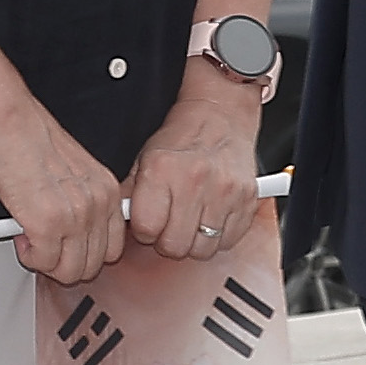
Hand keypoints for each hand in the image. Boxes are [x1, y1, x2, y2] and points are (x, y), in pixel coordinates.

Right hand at [0, 104, 131, 283]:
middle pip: (92, 265)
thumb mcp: (78, 171)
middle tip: (46, 247)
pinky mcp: (47, 225)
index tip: (69, 248)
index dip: (87, 254)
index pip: (113, 248)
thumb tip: (80, 230)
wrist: (12, 127)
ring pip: (69, 271)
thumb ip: (86, 200)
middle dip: (65, 263)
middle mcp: (97, 206)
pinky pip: (42, 263)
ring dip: (47, 262)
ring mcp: (75, 218)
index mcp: (107, 192)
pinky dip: (29, 256)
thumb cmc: (34, 141)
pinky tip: (22, 236)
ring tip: (33, 242)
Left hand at [121, 65, 263, 263]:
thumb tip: (118, 225)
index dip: (144, 230)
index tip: (149, 222)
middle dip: (168, 240)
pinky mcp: (247, 200)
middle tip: (171, 223)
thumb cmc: (181, 138)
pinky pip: (228, 242)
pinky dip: (219, 236)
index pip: (145, 229)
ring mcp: (224, 192)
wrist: (220, 115)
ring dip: (194, 241)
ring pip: (202, 250)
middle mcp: (194, 180)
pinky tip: (211, 216)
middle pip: (174, 246)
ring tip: (192, 219)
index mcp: (162, 169)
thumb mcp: (145, 160)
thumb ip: (130, 195)